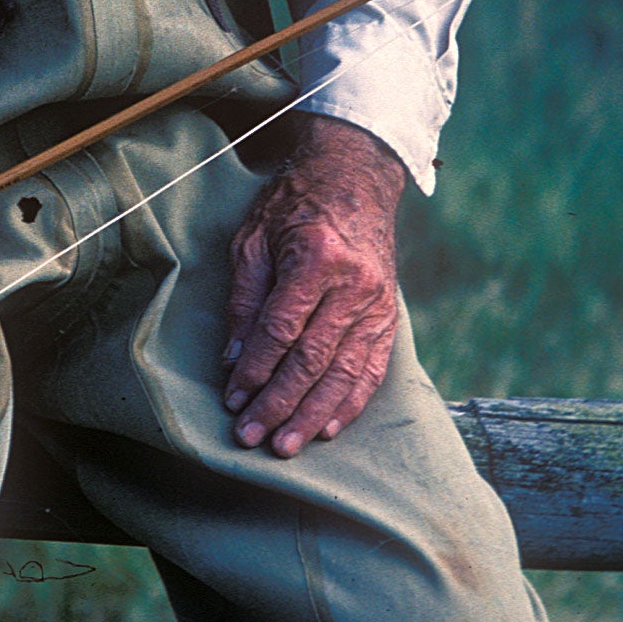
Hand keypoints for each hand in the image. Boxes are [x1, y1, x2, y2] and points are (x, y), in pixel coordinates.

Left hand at [223, 116, 405, 457]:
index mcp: (317, 258)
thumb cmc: (295, 203)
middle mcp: (355, 285)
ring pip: (344, 372)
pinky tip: (328, 427)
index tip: (234, 400)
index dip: (256, 370)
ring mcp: (377, 303)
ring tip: (287, 445)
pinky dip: (349, 402)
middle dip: (280, 404)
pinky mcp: (388, 315)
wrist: (356, 176)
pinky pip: (371, 368)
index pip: (281, 330)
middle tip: (253, 437)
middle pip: (313, 359)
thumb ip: (245, 300)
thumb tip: (235, 360)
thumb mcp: (255, 238)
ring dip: (313, 414)